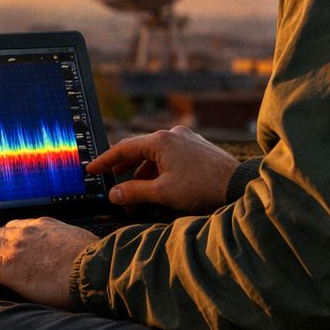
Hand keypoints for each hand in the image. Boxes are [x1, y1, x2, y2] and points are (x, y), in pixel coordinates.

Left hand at [0, 217, 98, 308]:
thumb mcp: (82, 243)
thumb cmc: (95, 260)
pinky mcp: (7, 268)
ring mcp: (14, 249)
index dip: (4, 236)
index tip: (0, 243)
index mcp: (44, 225)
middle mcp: (26, 232)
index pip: (16, 227)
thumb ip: (70, 245)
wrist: (93, 268)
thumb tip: (74, 254)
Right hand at [87, 125, 239, 214]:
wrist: (238, 185)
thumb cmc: (201, 187)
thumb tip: (114, 194)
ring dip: (143, 174)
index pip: (124, 148)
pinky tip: (158, 187)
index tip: (91, 170)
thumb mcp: (163, 193)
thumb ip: (134, 192)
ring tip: (135, 194)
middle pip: (139, 150)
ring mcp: (187, 139)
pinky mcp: (197, 148)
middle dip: (124, 170)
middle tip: (110, 183)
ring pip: (156, 155)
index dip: (105, 161)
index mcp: (161, 140)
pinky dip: (159, 170)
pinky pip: (170, 156)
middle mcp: (173, 134)